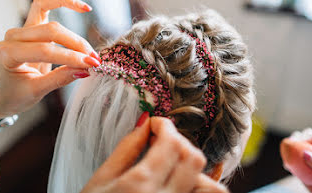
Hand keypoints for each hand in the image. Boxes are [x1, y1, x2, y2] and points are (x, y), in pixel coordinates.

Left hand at [0, 0, 100, 120]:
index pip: (45, 50)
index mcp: (8, 55)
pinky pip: (42, 3)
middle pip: (50, 30)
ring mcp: (20, 28)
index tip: (91, 64)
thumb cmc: (16, 94)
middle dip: (75, 43)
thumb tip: (85, 69)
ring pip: (45, 8)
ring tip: (87, 17)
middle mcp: (11, 37)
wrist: (5, 93)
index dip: (70, 56)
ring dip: (69, 10)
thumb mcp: (36, 91)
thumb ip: (60, 78)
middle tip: (94, 58)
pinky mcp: (29, 24)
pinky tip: (78, 5)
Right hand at [81, 116, 228, 192]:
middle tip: (163, 144)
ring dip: (196, 171)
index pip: (171, 142)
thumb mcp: (101, 180)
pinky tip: (181, 186)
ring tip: (175, 169)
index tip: (157, 125)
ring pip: (210, 186)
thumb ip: (126, 149)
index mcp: (140, 184)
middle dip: (180, 143)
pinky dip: (200, 190)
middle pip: (194, 159)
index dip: (166, 126)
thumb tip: (145, 124)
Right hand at [289, 128, 311, 192]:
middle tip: (287, 147)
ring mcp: (310, 163)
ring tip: (286, 158)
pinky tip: (287, 167)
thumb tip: (305, 153)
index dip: (302, 136)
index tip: (294, 143)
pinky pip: (293, 165)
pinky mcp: (304, 172)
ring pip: (295, 152)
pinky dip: (288, 163)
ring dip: (288, 151)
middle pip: (302, 140)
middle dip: (293, 140)